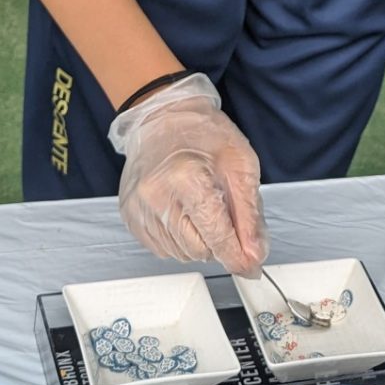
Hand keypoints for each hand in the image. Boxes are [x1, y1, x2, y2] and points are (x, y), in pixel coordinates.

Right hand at [112, 73, 268, 275]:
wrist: (163, 117)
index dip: (238, 256)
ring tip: (200, 205)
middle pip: (200, 250)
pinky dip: (180, 238)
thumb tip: (254, 255)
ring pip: (181, 253)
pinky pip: (163, 249)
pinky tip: (183, 211)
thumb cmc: (202, 134)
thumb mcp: (241, 164)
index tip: (251, 267)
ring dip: (199, 240)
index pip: (216, 236)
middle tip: (222, 210)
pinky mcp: (130, 216)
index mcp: (185, 178)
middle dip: (219, 241)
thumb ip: (250, 215)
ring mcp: (138, 208)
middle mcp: (156, 196)